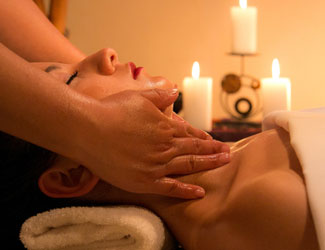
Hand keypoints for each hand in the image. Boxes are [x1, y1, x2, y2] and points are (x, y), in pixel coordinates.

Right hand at [81, 88, 229, 198]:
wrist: (88, 130)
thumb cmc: (112, 111)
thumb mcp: (139, 97)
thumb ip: (161, 96)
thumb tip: (176, 91)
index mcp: (165, 128)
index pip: (190, 134)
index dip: (203, 138)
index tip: (214, 141)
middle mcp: (165, 147)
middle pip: (194, 150)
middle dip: (213, 151)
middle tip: (228, 154)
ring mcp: (156, 166)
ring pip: (188, 166)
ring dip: (207, 165)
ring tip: (223, 164)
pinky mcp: (144, 181)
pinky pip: (170, 188)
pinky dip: (185, 191)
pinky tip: (199, 192)